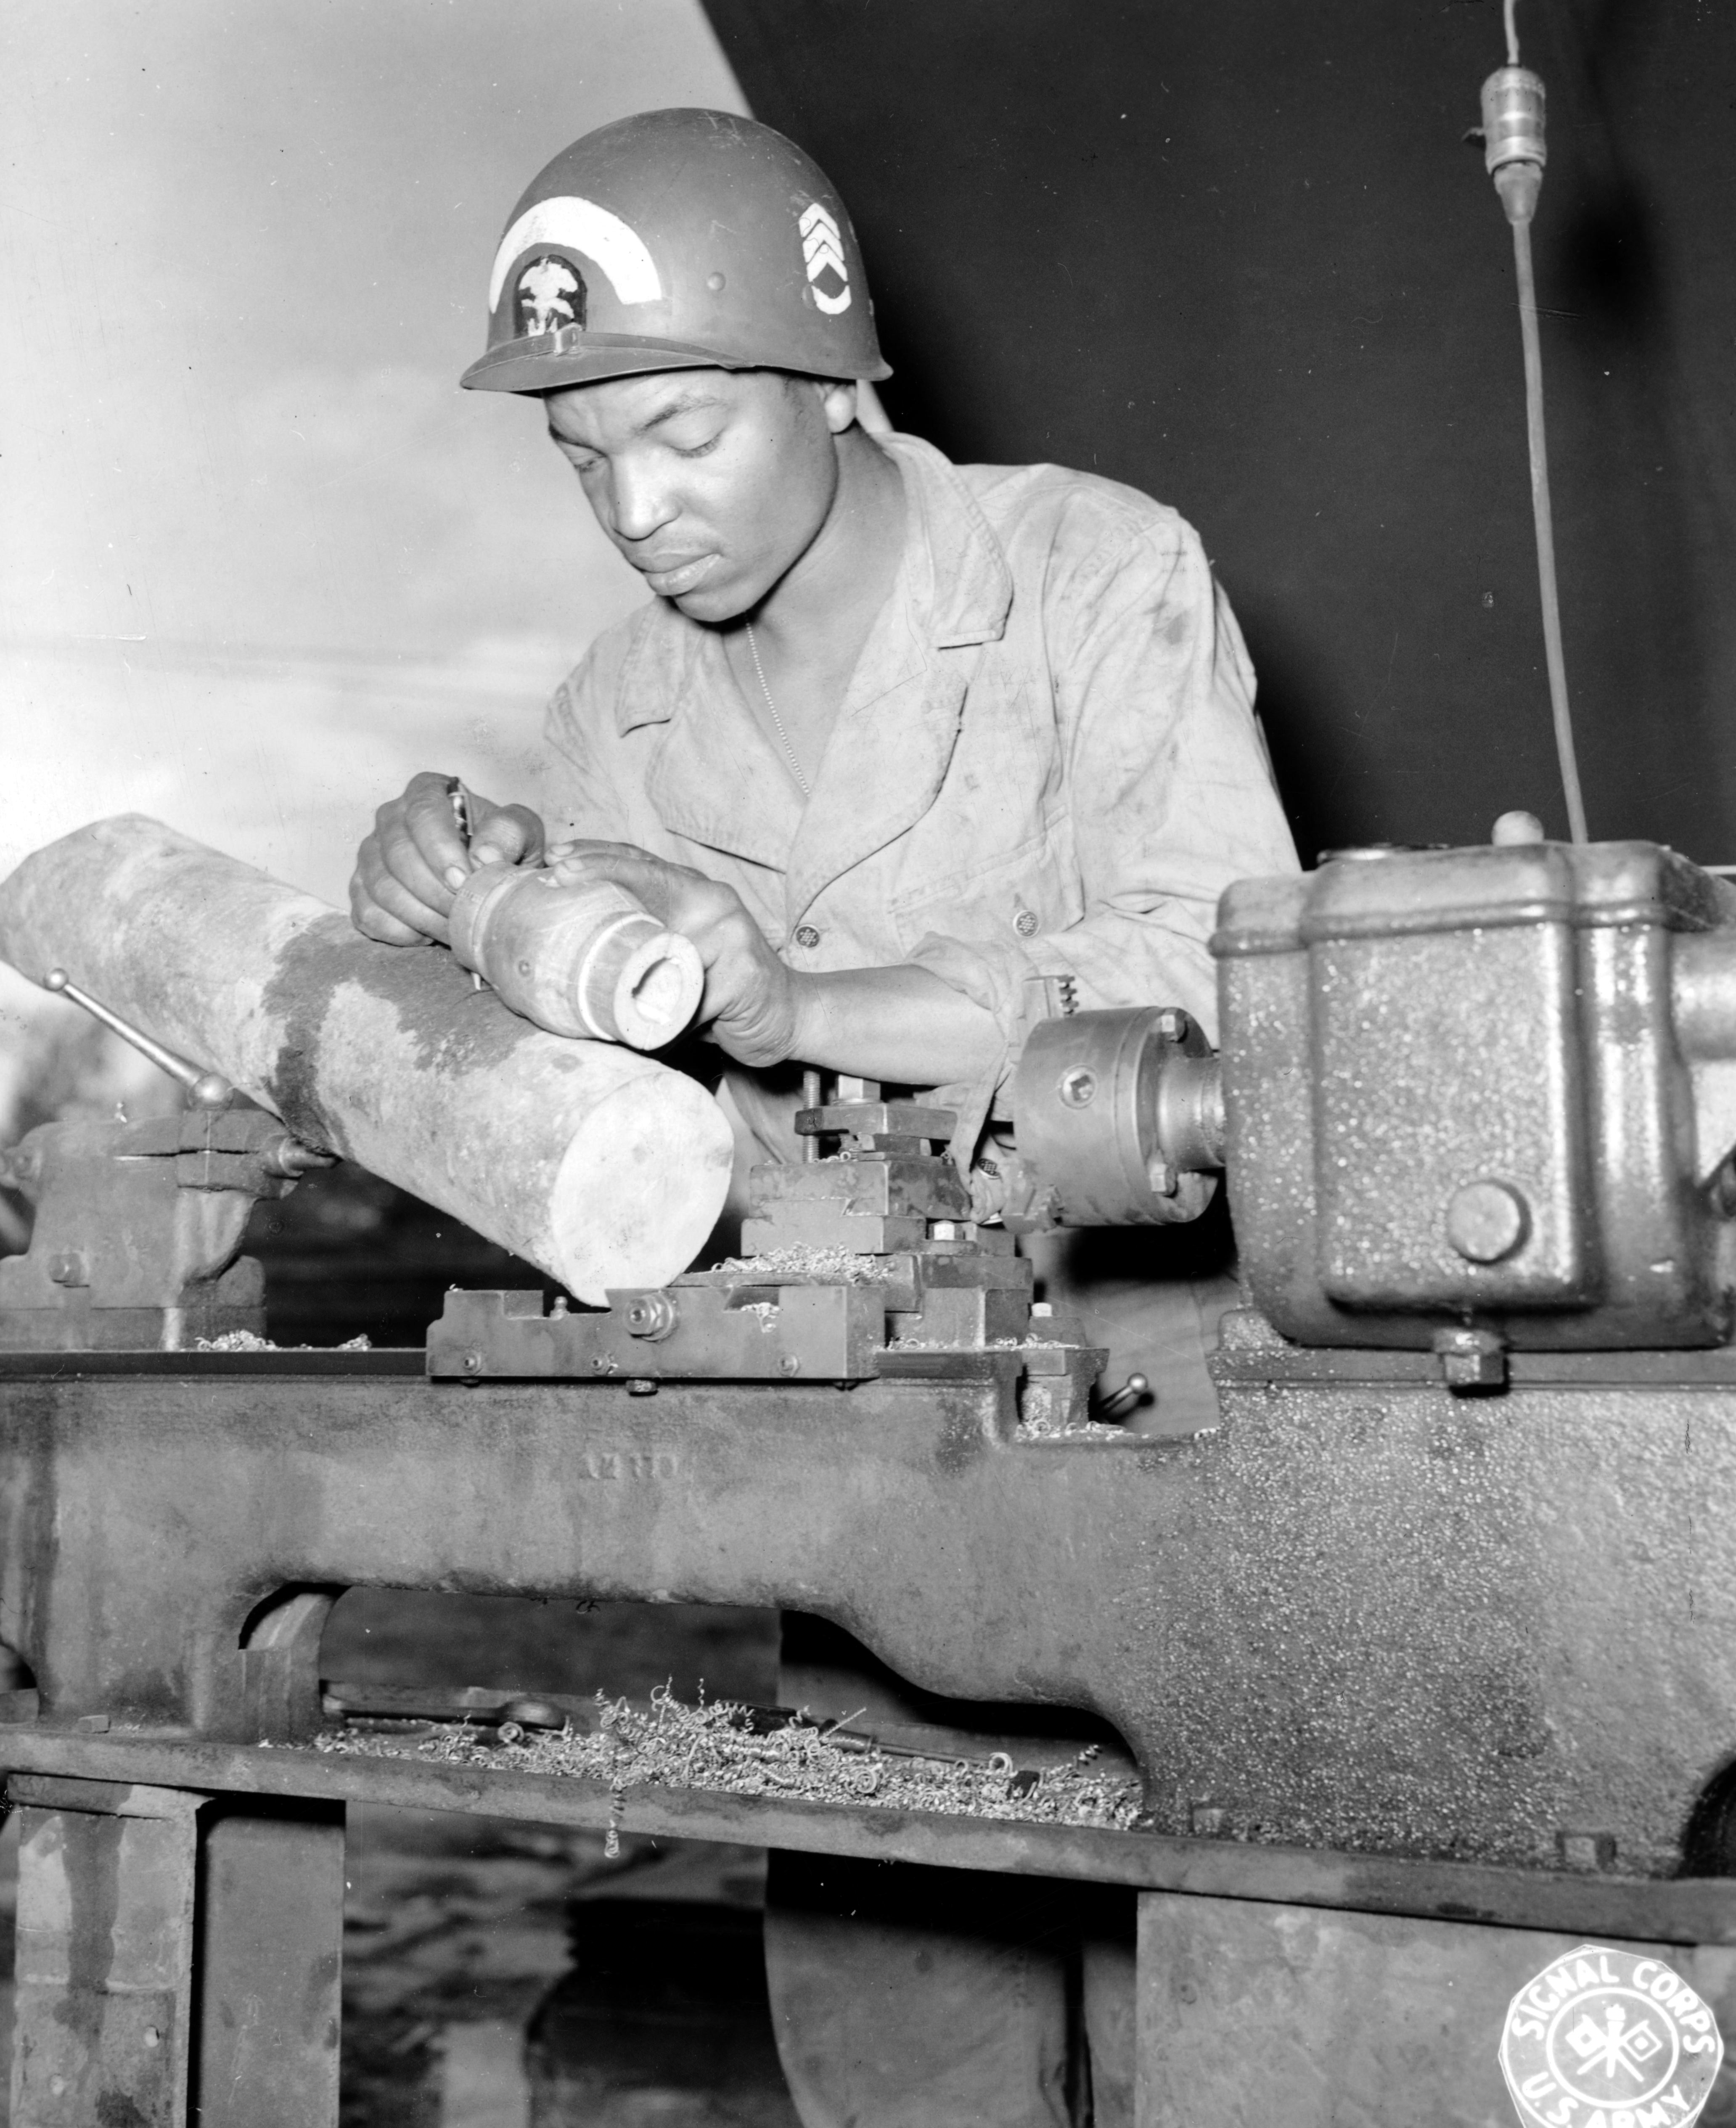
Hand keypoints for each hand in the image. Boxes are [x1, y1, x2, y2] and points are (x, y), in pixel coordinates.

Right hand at [350, 772, 545, 945]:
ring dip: (421, 916)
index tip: (463, 881)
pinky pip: (368, 914)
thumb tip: (486, 856)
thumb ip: (510, 832)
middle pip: (398, 855)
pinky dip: (400, 931)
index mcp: (427, 792)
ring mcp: (371, 855)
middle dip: (434, 892)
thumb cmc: (501, 849)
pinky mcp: (361, 889)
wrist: (484, 877)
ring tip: (454, 929)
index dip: (441, 851)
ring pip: (382, 888)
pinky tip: (427, 934)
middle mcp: (390, 818)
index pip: (423, 815)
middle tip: (465, 914)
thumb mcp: (521, 832)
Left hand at [548, 842, 796, 1065]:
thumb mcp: (677, 961)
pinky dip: (669, 1020)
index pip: (643, 864)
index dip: (600, 857)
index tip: (557, 859)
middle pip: (651, 878)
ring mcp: (733, 932)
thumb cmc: (720, 991)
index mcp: (695, 894)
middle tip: (559, 872)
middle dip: (602, 870)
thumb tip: (572, 960)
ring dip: (631, 974)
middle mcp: (714, 901)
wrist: (786, 1017)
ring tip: (599, 985)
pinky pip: (690, 997)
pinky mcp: (746, 971)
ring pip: (665, 948)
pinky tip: (655, 1031)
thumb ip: (644, 947)